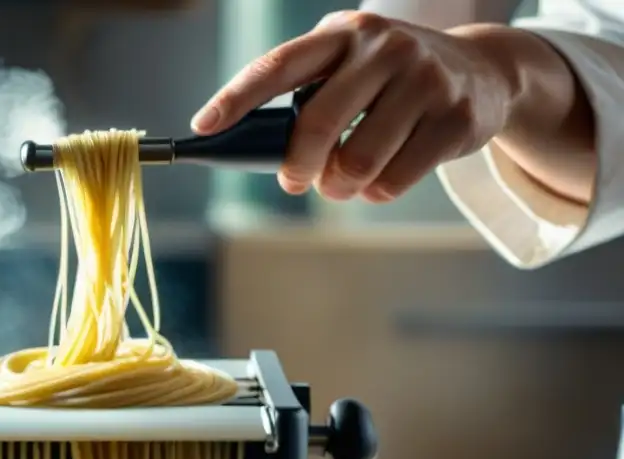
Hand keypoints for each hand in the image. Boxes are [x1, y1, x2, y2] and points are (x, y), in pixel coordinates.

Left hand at [191, 12, 520, 202]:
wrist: (486, 72)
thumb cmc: (392, 81)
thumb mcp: (351, 71)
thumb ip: (309, 101)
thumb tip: (261, 154)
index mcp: (344, 35)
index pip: (279, 66)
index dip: (237, 98)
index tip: (202, 127)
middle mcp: (385, 48)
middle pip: (317, 125)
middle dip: (297, 167)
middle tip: (295, 182)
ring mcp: (425, 80)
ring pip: (356, 162)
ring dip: (339, 187)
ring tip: (344, 181)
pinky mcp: (455, 118)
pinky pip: (392, 181)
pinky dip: (375, 193)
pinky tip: (380, 179)